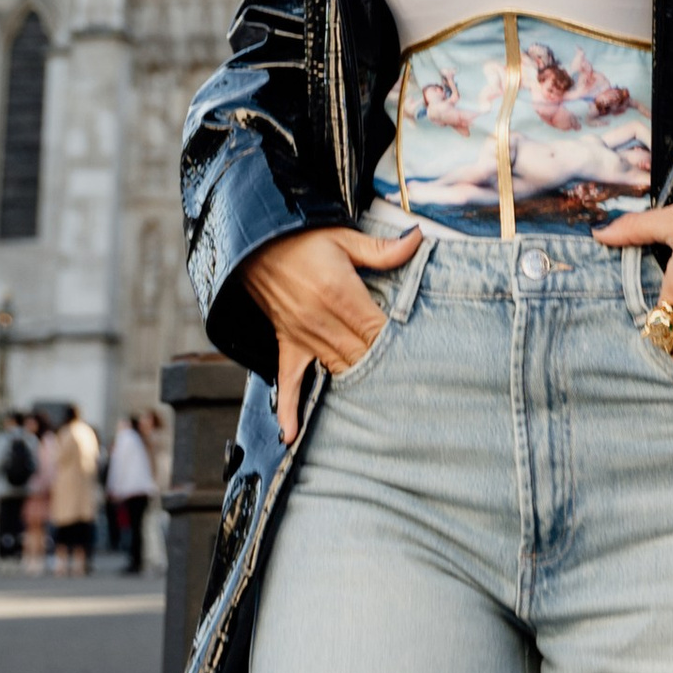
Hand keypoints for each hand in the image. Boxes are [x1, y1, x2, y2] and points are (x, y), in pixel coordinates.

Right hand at [238, 224, 421, 442]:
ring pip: (337, 370)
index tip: (418, 355)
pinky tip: (292, 434)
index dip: (397, 344)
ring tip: (382, 407)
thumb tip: (418, 239)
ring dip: (357, 385)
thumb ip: (381, 249)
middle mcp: (320, 321)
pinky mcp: (286, 345)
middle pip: (361, 356)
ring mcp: (302, 337)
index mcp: (339, 294)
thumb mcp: (343, 238)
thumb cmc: (301, 239)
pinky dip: (288, 409)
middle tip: (410, 384)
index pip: (376, 330)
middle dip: (384, 368)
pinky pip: (286, 382)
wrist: (254, 243)